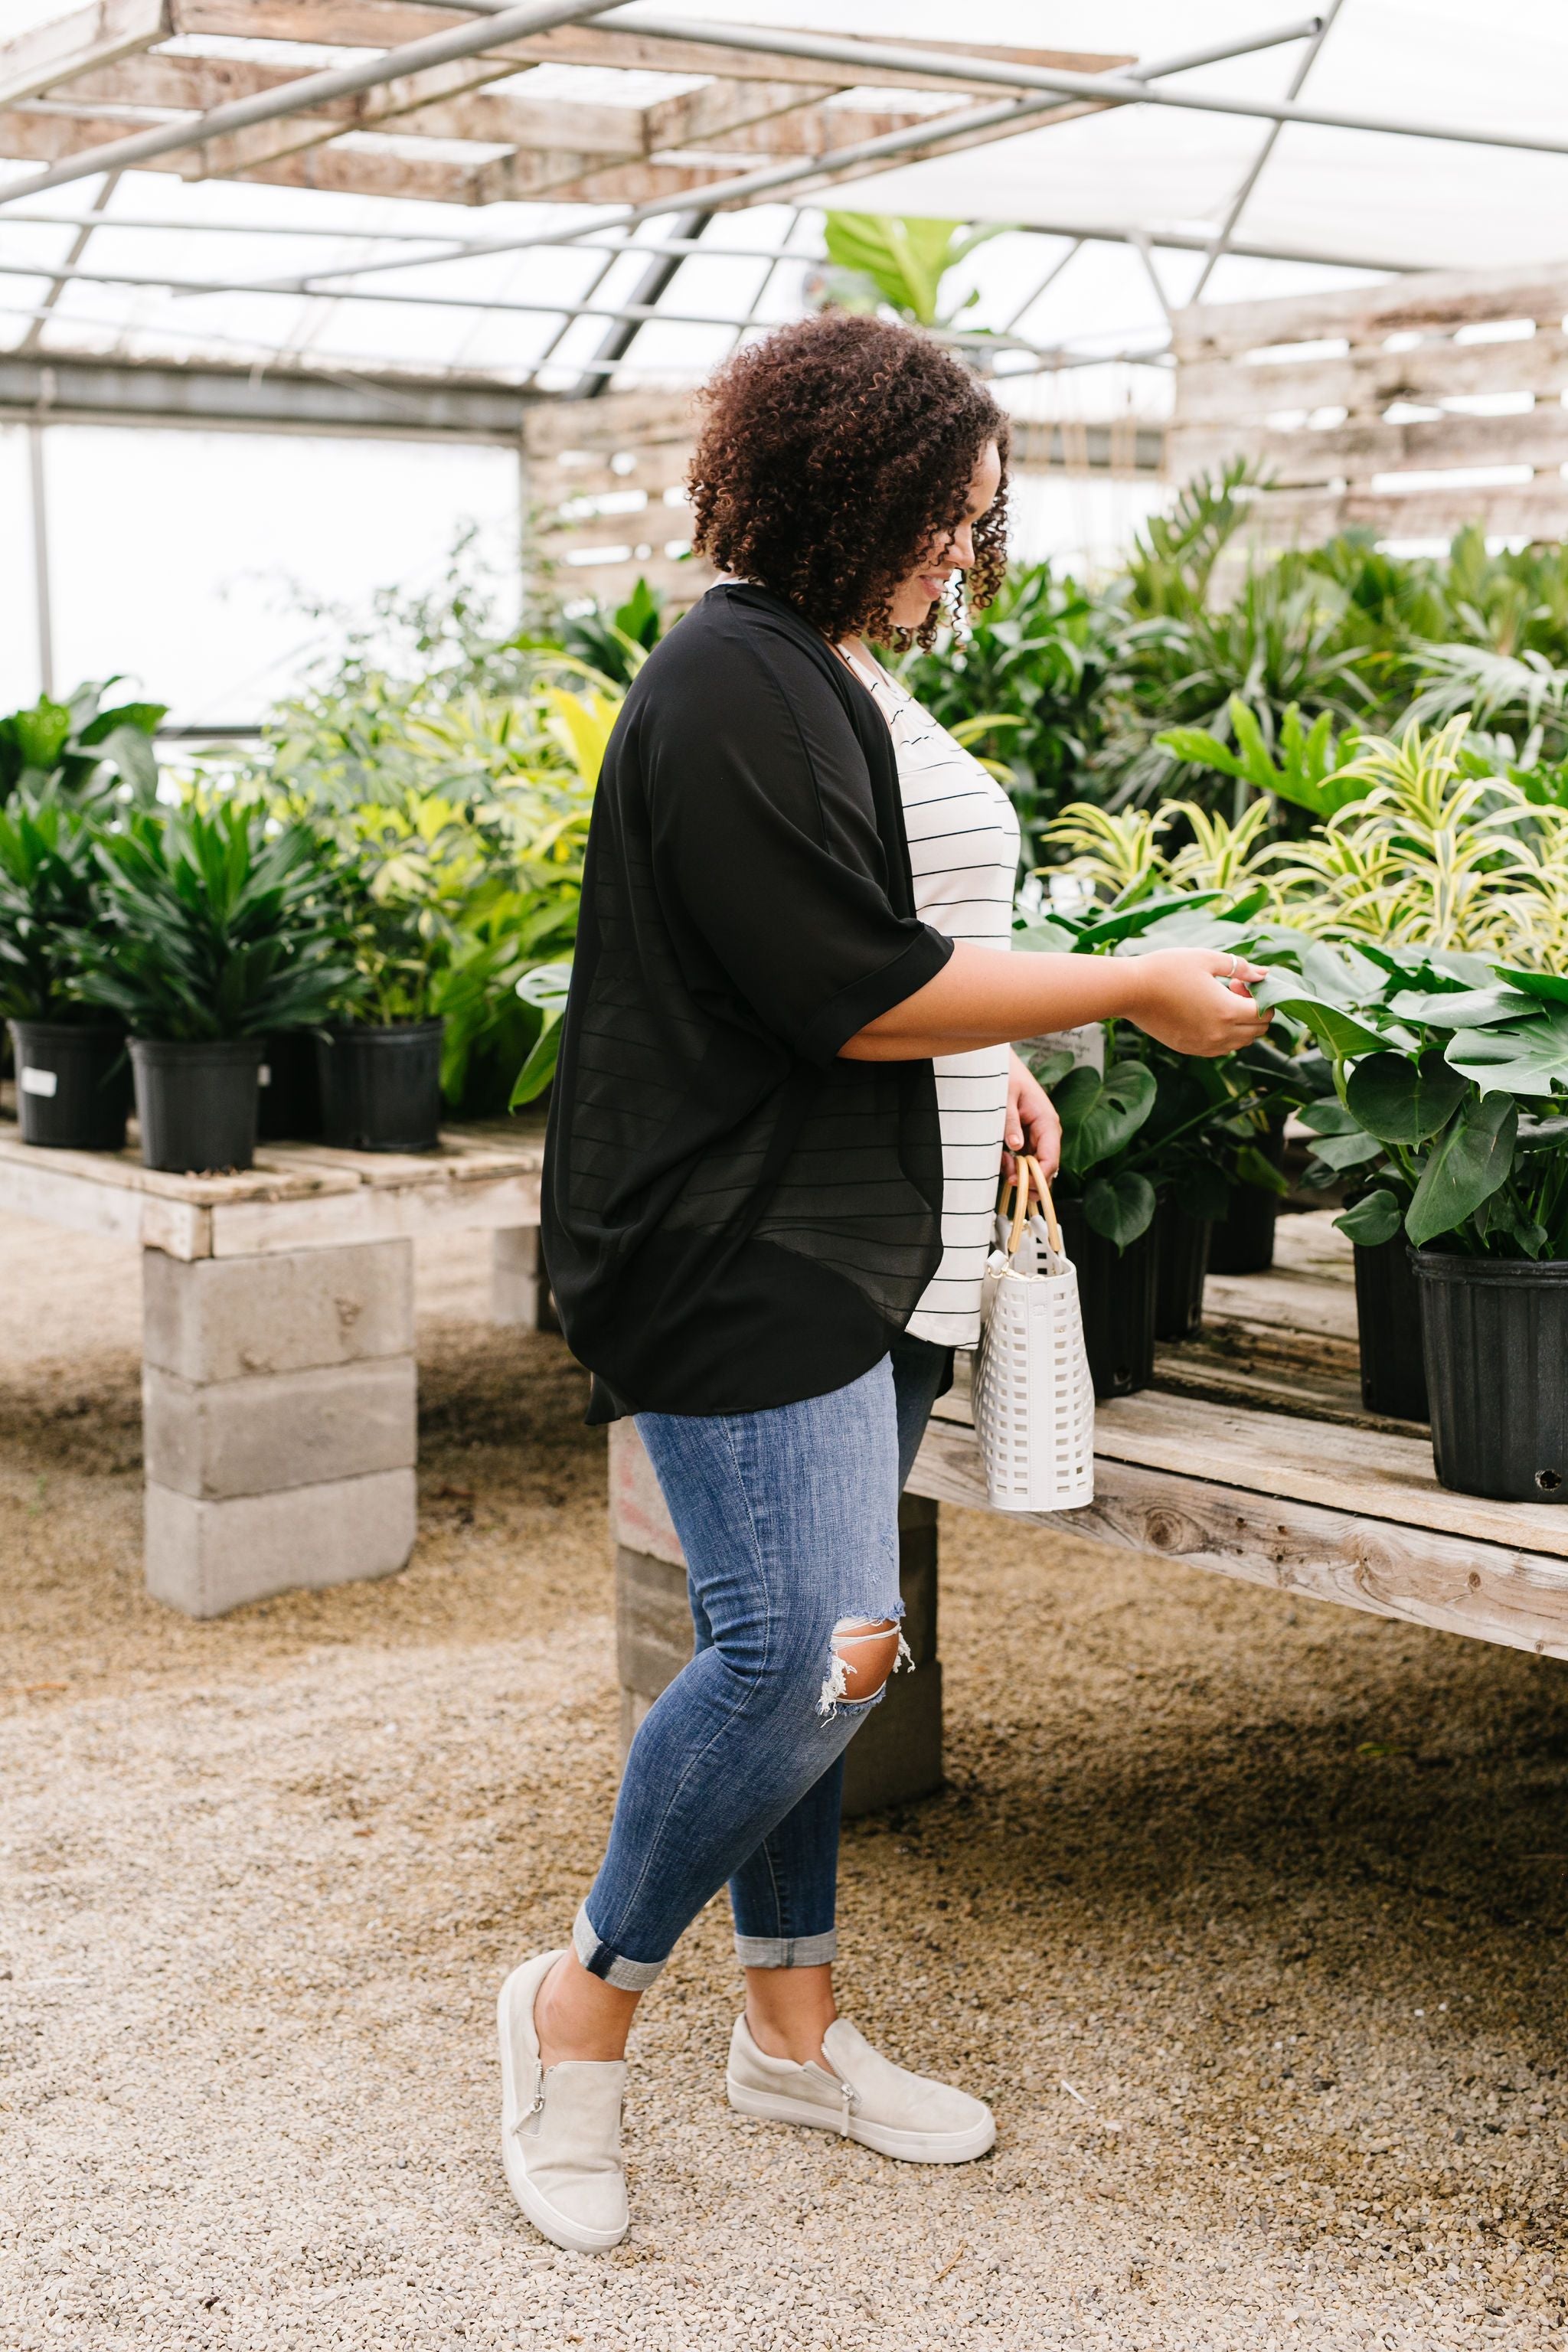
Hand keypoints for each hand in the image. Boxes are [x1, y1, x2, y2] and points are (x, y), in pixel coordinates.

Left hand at [1003, 1047, 1060, 1182]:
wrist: (1001, 1065)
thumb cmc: (1006, 1077)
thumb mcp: (1004, 1098)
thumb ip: (1010, 1122)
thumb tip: (1017, 1147)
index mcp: (1047, 1121)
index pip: (1051, 1159)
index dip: (1038, 1177)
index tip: (1019, 1184)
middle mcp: (1047, 1131)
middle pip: (1046, 1167)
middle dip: (1030, 1180)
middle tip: (1010, 1184)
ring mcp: (1038, 1135)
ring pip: (1035, 1165)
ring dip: (1019, 1171)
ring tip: (1002, 1162)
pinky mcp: (1027, 1136)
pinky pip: (1024, 1158)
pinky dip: (1013, 1163)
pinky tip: (1001, 1157)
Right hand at [1122, 949, 1272, 1056]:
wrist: (1130, 990)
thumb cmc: (1167, 969)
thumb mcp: (1207, 959)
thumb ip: (1240, 967)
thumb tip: (1264, 974)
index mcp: (1226, 1011)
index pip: (1265, 1012)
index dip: (1260, 994)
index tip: (1239, 981)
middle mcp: (1219, 1034)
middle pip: (1257, 1030)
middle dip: (1254, 1009)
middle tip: (1233, 989)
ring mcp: (1204, 1045)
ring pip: (1241, 1042)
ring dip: (1241, 1024)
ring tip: (1220, 1002)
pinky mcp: (1190, 1049)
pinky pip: (1221, 1049)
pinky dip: (1226, 1035)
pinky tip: (1208, 1015)